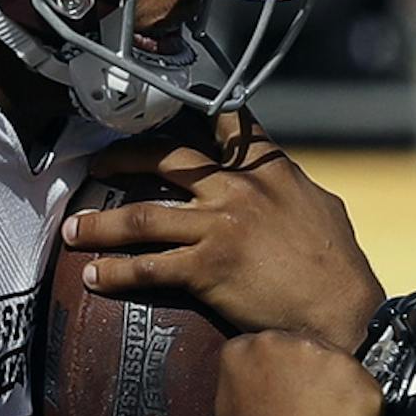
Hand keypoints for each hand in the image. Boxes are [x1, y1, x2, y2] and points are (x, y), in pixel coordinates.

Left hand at [63, 116, 384, 349]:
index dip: (192, 106)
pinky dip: (115, 273)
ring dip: (101, 223)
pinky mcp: (206, 269)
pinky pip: (148, 268)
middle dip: (123, 159)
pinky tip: (93, 276)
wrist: (342, 312)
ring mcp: (219, 227)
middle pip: (166, 159)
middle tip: (96, 166)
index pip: (227, 119)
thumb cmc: (338, 266)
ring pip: (143, 216)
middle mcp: (237, 188)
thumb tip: (285, 183)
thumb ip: (291, 187)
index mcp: (268, 167)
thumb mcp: (321, 208)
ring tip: (73, 228)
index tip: (161, 104)